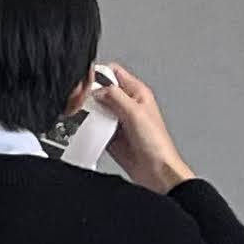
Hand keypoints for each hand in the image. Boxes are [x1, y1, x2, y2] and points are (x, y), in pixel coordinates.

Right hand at [90, 62, 194, 192]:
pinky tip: (92, 130)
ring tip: (91, 118)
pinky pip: (94, 126)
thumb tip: (96, 90)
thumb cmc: (157, 144)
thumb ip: (114, 96)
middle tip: (87, 103)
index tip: (87, 83)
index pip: (113, 72)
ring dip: (90, 112)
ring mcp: (118, 120)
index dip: (99, 74)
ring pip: (95, 108)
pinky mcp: (110, 134)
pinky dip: (90, 127)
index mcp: (137, 93)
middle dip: (90, 95)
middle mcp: (128, 104)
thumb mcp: (135, 112)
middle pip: (101, 90)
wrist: (156, 171)